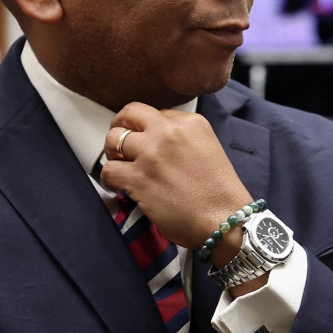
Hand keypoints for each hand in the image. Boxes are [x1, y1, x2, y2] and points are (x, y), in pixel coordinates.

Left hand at [100, 103, 253, 270]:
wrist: (225, 219)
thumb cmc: (220, 192)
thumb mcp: (208, 149)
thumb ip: (184, 139)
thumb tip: (157, 143)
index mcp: (191, 123)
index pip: (156, 113)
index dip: (147, 128)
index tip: (147, 141)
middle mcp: (169, 132)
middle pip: (130, 114)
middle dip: (121, 127)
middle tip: (122, 145)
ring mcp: (152, 154)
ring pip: (113, 139)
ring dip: (113, 154)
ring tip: (121, 167)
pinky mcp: (139, 178)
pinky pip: (108, 170)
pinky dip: (109, 179)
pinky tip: (118, 187)